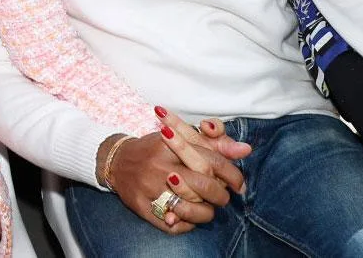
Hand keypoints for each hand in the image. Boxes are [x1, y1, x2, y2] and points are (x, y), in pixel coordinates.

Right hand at [154, 107, 251, 225]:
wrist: (118, 160)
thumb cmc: (155, 148)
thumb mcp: (181, 137)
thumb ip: (214, 143)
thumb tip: (245, 149)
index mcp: (171, 144)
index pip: (211, 161)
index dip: (231, 175)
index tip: (239, 184)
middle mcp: (160, 165)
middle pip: (204, 186)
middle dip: (221, 195)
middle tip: (223, 197)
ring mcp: (150, 188)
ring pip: (191, 209)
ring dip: (206, 213)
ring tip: (208, 209)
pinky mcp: (143, 207)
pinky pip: (173, 225)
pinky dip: (187, 225)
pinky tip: (190, 218)